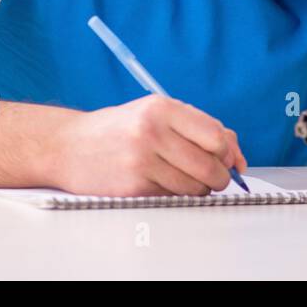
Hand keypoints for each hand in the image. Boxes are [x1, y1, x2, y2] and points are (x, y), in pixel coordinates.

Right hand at [49, 95, 247, 196]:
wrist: (68, 146)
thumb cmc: (120, 130)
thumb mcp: (156, 114)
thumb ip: (199, 128)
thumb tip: (238, 157)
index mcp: (162, 108)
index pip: (216, 135)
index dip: (229, 152)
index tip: (228, 159)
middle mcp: (152, 131)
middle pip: (210, 165)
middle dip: (219, 176)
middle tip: (213, 177)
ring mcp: (141, 160)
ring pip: (195, 187)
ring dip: (199, 189)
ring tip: (184, 179)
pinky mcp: (133, 187)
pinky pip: (173, 198)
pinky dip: (176, 195)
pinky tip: (162, 183)